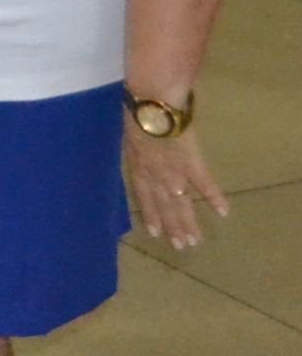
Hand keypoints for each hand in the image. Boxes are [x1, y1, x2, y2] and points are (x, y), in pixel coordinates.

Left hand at [124, 125, 225, 251]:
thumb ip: (139, 148)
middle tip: (181, 247)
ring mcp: (174, 174)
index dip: (151, 216)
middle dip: (173, 227)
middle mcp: (156, 178)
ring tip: (195, 241)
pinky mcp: (192, 165)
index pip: (145, 198)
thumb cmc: (138, 115)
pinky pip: (204, 185)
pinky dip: (214, 198)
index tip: (156, 234)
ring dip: (188, 223)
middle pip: (164, 207)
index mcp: (139, 169)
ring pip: (181, 204)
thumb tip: (144, 151)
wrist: (152, 108)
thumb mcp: (131, 135)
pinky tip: (223, 213)